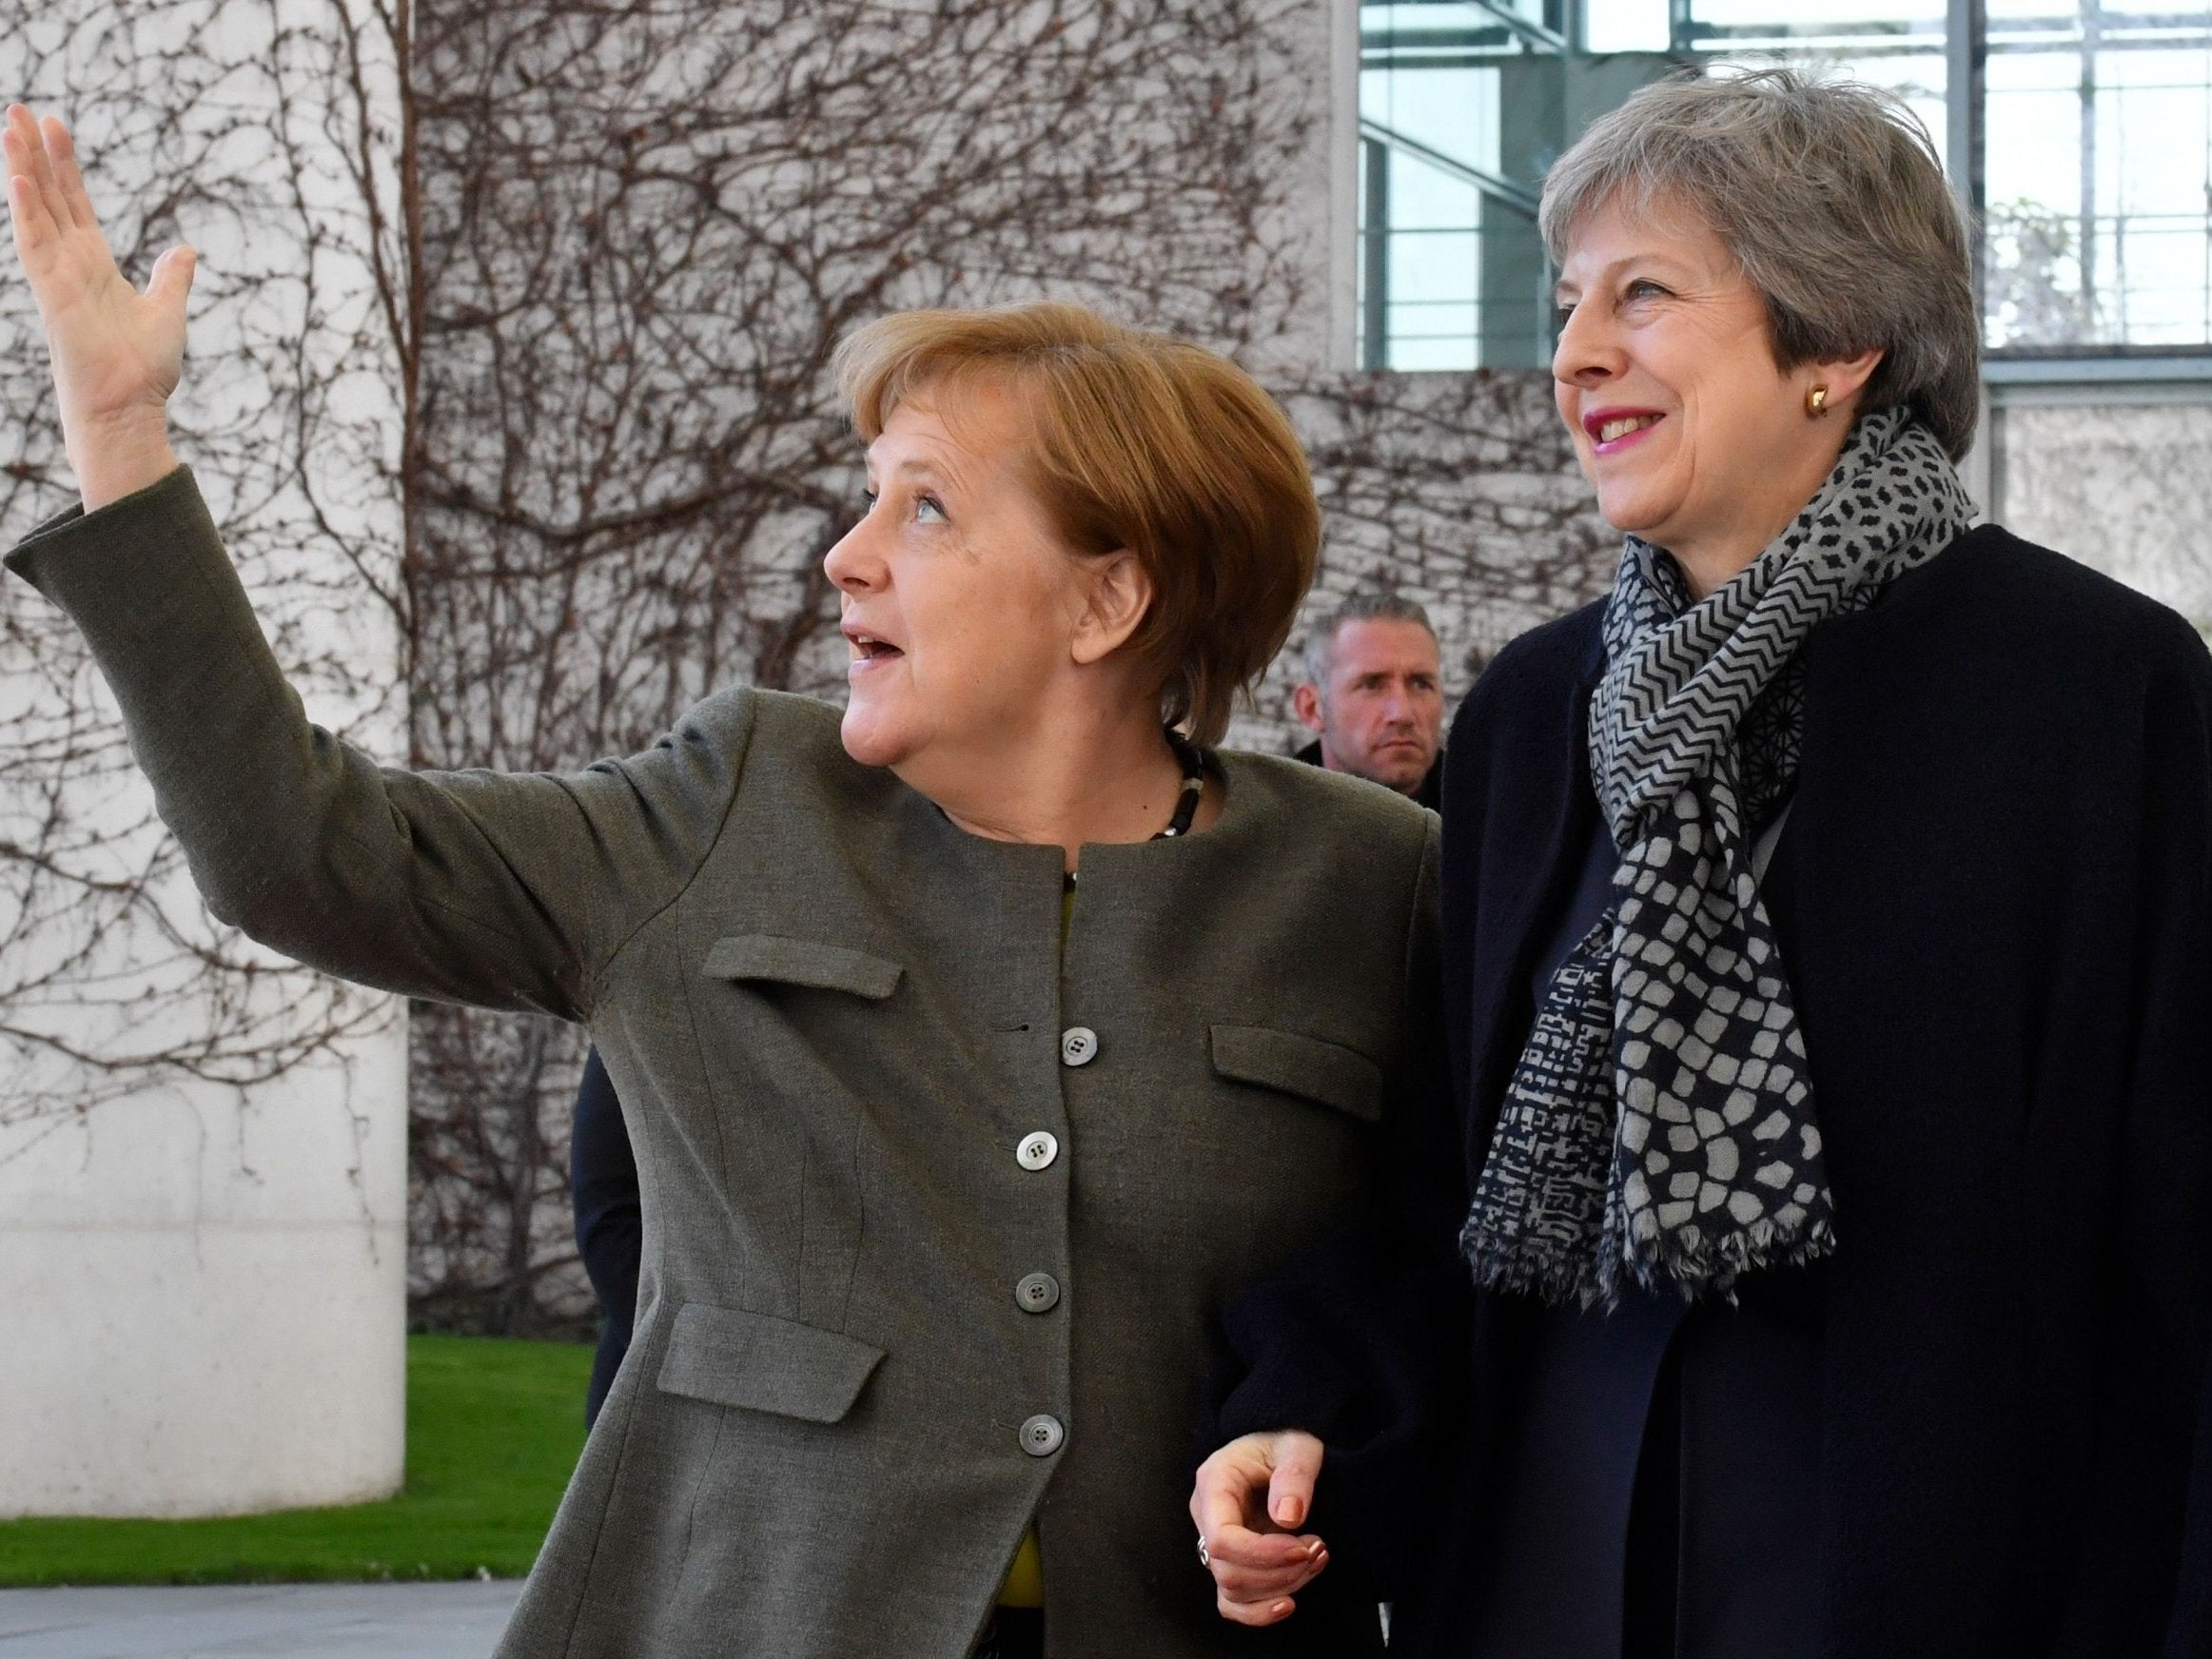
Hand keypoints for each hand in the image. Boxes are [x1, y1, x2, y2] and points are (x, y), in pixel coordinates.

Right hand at [3, 104, 189, 508]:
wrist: (130, 408)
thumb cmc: (143, 371)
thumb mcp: (166, 311)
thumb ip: (171, 279)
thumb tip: (185, 250)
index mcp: (95, 266)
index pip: (74, 204)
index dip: (65, 165)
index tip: (54, 126)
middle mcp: (71, 265)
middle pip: (49, 197)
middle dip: (35, 152)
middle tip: (18, 108)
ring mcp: (58, 277)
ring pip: (35, 211)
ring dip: (23, 169)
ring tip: (10, 126)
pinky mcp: (53, 295)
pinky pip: (35, 245)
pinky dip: (28, 212)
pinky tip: (20, 178)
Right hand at [1188, 1430, 1328, 1626]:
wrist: (1281, 1444)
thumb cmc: (1285, 1440)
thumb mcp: (1297, 1446)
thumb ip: (1293, 1476)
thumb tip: (1288, 1518)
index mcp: (1214, 1483)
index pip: (1223, 1539)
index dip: (1263, 1555)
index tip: (1303, 1547)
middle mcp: (1206, 1515)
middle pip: (1228, 1571)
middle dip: (1279, 1573)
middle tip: (1318, 1549)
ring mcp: (1215, 1541)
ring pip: (1233, 1591)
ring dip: (1280, 1587)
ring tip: (1315, 1559)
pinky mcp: (1232, 1560)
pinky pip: (1232, 1601)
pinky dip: (1259, 1611)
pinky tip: (1288, 1603)